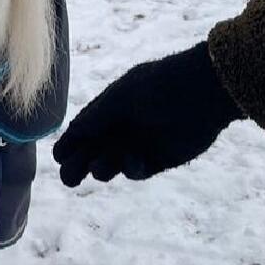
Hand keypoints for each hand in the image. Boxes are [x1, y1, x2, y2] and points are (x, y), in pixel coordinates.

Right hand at [53, 42, 239, 185]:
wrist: (203, 93)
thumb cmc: (159, 86)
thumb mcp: (121, 96)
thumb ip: (96, 116)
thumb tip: (73, 132)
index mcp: (107, 109)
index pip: (79, 131)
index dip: (67, 145)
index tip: (61, 156)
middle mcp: (118, 129)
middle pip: (88, 154)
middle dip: (76, 167)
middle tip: (71, 178)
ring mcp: (136, 145)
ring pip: (107, 166)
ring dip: (100, 169)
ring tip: (100, 166)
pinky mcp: (156, 161)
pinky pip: (134, 172)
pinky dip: (130, 169)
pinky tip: (134, 160)